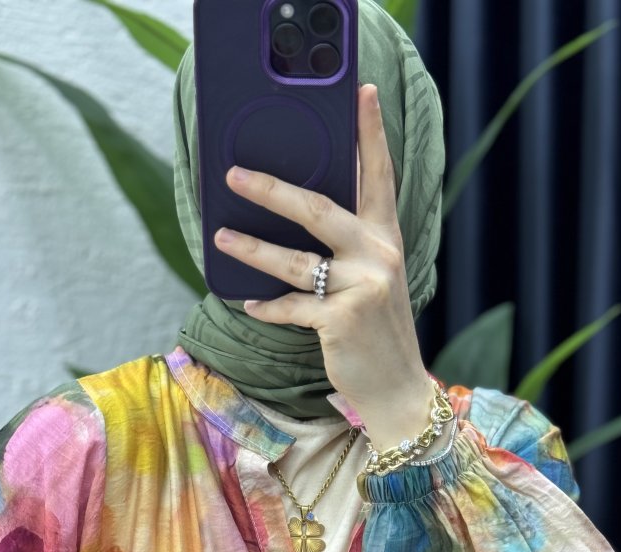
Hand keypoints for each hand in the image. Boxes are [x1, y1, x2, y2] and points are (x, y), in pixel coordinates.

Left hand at [214, 83, 434, 449]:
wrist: (398, 389)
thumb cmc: (377, 334)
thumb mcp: (373, 283)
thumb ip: (349, 249)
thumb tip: (298, 221)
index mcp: (387, 240)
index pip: (379, 176)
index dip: (370, 134)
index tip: (362, 92)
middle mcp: (378, 257)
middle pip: (319, 209)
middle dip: (272, 189)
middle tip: (235, 173)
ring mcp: (362, 289)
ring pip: (295, 260)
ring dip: (252, 248)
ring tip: (221, 236)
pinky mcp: (342, 321)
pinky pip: (292, 306)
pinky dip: (268, 307)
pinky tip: (250, 304)